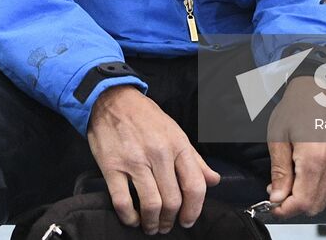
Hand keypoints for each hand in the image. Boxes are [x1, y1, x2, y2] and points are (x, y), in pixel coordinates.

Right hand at [87, 85, 220, 233]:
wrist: (111, 99)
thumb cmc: (145, 117)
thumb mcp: (175, 132)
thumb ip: (195, 159)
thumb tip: (214, 180)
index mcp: (177, 145)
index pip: (195, 186)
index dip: (194, 210)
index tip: (188, 220)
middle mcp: (158, 153)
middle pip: (173, 200)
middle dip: (171, 220)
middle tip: (167, 226)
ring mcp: (134, 161)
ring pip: (151, 204)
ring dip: (152, 223)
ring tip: (151, 226)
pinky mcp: (112, 166)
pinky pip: (122, 201)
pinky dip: (129, 217)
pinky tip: (132, 219)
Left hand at [265, 77, 325, 218]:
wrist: (316, 89)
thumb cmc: (295, 107)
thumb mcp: (277, 138)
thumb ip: (279, 172)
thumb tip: (277, 198)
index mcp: (314, 159)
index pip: (302, 202)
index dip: (284, 209)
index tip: (271, 205)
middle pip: (315, 205)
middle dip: (293, 207)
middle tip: (275, 195)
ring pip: (323, 199)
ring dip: (303, 200)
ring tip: (284, 185)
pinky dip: (313, 191)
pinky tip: (298, 179)